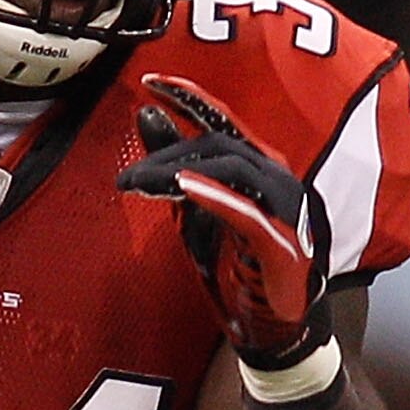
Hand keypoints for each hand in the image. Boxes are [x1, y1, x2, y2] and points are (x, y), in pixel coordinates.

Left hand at [118, 74, 329, 367]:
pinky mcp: (281, 242)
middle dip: (168, 153)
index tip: (150, 81)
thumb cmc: (236, 268)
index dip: (188, 96)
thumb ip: (171, 168)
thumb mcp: (192, 214)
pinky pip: (246, 211)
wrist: (271, 328)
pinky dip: (215, 195)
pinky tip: (184, 188)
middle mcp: (275, 177)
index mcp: (256, 167)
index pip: (221, 120)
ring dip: (182, 171)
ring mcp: (282, 208)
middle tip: (127, 179)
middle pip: (219, 144)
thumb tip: (145, 115)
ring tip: (142, 182)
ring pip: (232, 169)